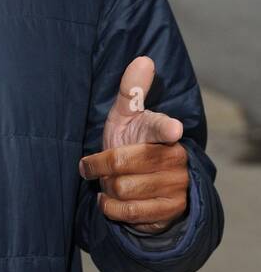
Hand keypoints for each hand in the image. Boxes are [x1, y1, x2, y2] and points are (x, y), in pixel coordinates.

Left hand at [78, 55, 188, 233]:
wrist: (145, 187)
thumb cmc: (132, 143)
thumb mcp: (126, 116)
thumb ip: (131, 91)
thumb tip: (143, 59)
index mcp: (163, 130)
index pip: (163, 127)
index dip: (165, 128)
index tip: (172, 129)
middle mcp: (175, 157)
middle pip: (121, 163)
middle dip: (100, 167)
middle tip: (95, 166)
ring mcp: (176, 185)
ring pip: (123, 189)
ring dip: (107, 188)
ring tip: (109, 183)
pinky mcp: (170, 210)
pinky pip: (128, 211)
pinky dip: (111, 207)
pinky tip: (111, 200)